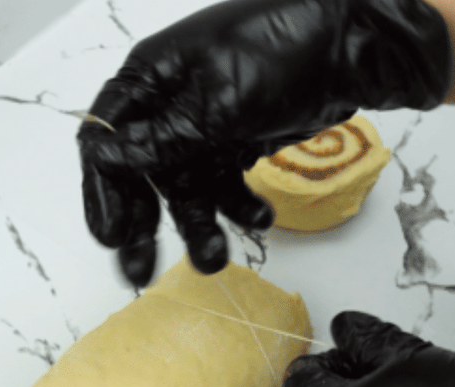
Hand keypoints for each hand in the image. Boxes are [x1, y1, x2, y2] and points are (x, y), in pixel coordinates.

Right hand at [77, 0, 452, 286]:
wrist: (349, 48)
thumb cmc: (282, 51)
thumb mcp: (219, 103)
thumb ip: (166, 139)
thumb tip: (109, 159)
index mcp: (150, 77)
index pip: (106, 140)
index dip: (105, 190)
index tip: (113, 234)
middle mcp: (169, 104)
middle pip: (141, 173)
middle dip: (143, 223)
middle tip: (139, 269)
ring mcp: (204, 126)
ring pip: (187, 188)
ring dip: (198, 225)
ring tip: (211, 260)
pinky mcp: (239, 142)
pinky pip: (225, 186)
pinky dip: (239, 207)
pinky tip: (259, 218)